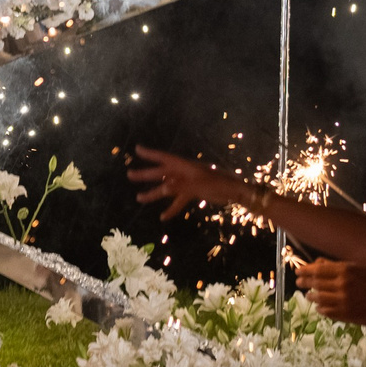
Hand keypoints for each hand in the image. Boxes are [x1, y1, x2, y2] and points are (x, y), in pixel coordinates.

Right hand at [126, 146, 247, 219]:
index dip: (151, 154)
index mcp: (184, 166)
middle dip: (146, 174)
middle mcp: (184, 173)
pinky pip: (179, 200)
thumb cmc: (218, 184)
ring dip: (155, 193)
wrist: (235, 191)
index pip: (164, 158)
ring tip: (139, 198)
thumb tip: (163, 188)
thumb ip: (180, 187)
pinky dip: (172, 208)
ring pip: (167, 188)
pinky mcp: (193, 192)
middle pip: (161, 173)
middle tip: (130, 175)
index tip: (137, 149)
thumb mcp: (198, 185)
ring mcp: (188, 183)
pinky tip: (164, 217)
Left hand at [293, 259, 365, 327]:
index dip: (305, 270)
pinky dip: (320, 309)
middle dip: (304, 282)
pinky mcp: (346, 314)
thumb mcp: (359, 267)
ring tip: (308, 295)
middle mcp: (342, 285)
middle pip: (315, 283)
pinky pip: (327, 312)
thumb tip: (317, 262)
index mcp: (346, 270)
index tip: (298, 271)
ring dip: (311, 296)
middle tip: (299, 282)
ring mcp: (343, 301)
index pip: (318, 270)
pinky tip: (319, 307)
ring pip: (318, 298)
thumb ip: (337, 265)